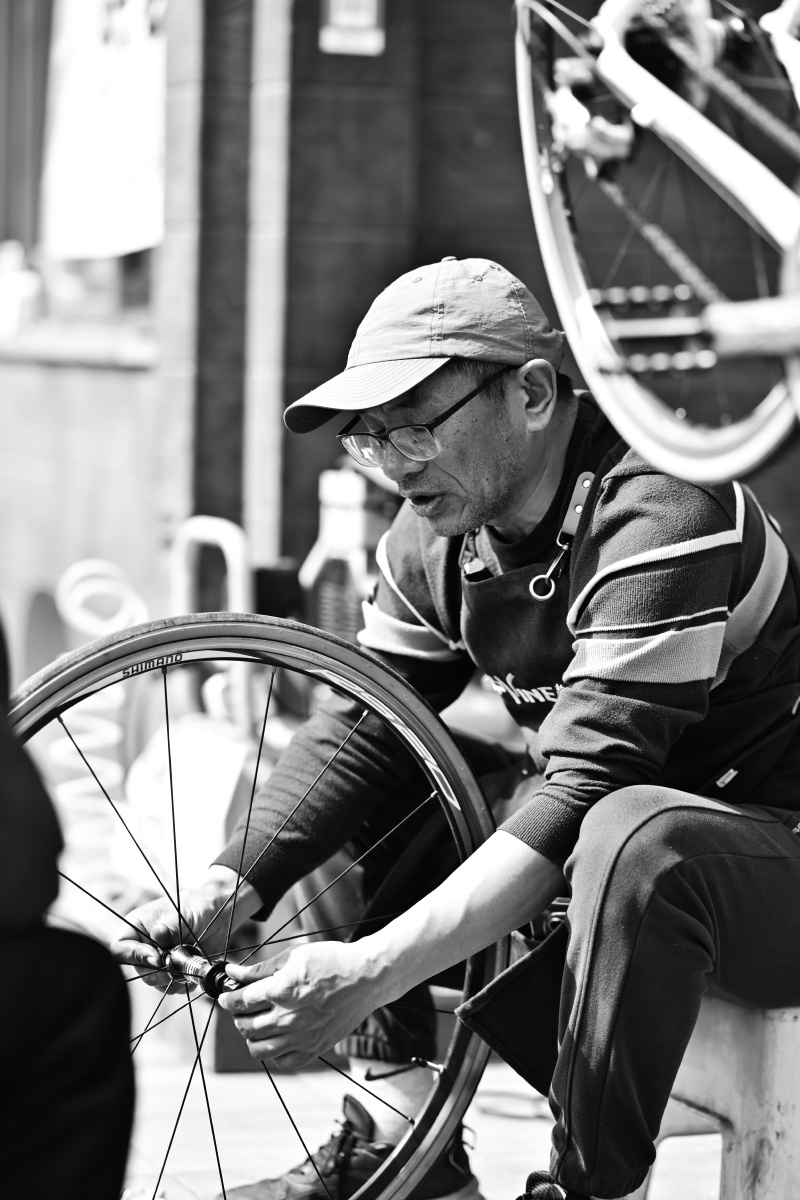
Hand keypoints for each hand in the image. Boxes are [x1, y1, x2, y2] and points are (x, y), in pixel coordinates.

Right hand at [109, 867, 258, 990]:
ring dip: (171, 976)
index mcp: (136, 927)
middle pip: (137, 969)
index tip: (156, 958)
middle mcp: (143, 946)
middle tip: (176, 963)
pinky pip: (169, 987)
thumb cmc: (194, 906)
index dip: (134, 956)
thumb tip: (157, 936)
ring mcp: (156, 960)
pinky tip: (191, 968)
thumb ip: (168, 928)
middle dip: (158, 970)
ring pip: (153, 981)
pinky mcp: (170, 971)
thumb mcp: (180, 913)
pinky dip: (181, 982)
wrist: (216, 915)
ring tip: (188, 960)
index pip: (120, 949)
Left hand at [219, 941, 380, 1069]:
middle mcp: (288, 1018)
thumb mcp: (294, 956)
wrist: (366, 978)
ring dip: (251, 1036)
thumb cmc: (331, 961)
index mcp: (281, 991)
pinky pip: (282, 1062)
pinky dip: (273, 1053)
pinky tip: (277, 1038)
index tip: (226, 996)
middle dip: (237, 1015)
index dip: (227, 999)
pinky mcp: (315, 1049)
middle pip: (245, 1026)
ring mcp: (302, 1037)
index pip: (240, 1002)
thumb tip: (233, 972)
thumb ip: (261, 968)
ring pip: (258, 1048)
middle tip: (242, 1006)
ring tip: (257, 1023)